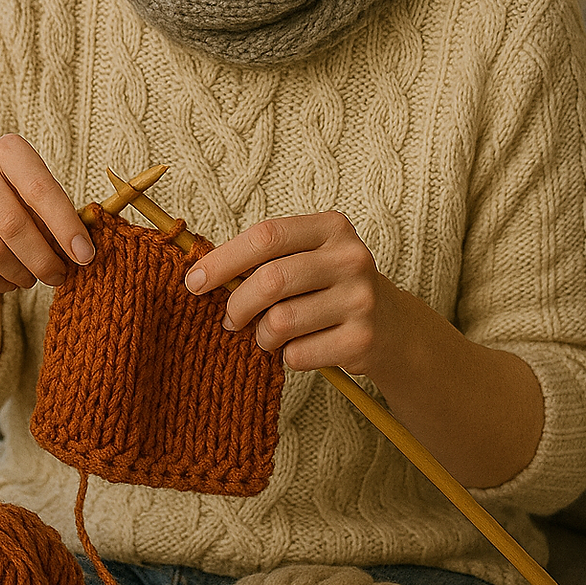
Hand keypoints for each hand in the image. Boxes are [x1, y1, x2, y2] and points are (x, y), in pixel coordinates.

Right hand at [0, 133, 93, 295]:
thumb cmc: (24, 212)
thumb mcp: (46, 207)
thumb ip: (65, 220)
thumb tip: (85, 250)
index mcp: (9, 150)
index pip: (41, 189)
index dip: (66, 226)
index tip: (85, 255)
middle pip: (13, 223)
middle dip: (43, 258)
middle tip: (59, 276)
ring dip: (22, 274)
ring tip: (34, 278)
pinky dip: (0, 283)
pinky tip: (10, 280)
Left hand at [184, 211, 395, 378]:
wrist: (392, 327)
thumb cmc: (328, 287)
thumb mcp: (307, 258)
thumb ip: (264, 260)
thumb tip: (200, 274)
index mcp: (331, 227)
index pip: (266, 236)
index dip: (223, 259)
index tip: (193, 281)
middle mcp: (350, 258)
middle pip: (270, 280)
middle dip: (237, 305)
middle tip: (230, 319)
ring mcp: (360, 299)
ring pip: (281, 322)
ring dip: (263, 336)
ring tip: (270, 335)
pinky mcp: (362, 340)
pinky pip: (298, 355)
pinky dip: (287, 357)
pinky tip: (301, 348)